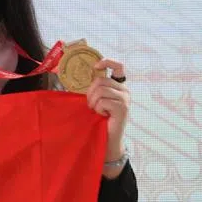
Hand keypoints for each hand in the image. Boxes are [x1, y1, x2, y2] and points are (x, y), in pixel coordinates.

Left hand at [86, 58, 128, 176]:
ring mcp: (125, 99)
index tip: (95, 66)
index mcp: (118, 86)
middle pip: (101, 81)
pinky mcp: (123, 108)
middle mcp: (125, 91)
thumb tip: (76, 76)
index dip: (107, 62)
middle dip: (90, 93)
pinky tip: (102, 115)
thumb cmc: (98, 120)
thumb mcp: (95, 101)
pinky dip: (98, 109)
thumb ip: (93, 89)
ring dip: (93, 102)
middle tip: (92, 105)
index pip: (118, 66)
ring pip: (101, 90)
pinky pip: (103, 101)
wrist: (106, 140)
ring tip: (97, 111)